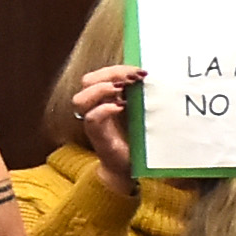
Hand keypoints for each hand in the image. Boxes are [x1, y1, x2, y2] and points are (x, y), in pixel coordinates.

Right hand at [71, 63, 142, 184]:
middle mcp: (95, 107)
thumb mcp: (142, 110)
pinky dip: (104, 110)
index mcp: (106, 98)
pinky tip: (121, 107)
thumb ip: (142, 95)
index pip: (101, 74)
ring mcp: (94, 122)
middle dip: (110, 74)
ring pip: (80, 99)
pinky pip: (92, 119)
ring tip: (122, 90)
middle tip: (133, 78)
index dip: (118, 68)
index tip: (141, 71)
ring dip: (101, 90)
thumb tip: (155, 76)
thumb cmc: (138, 138)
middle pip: (88, 80)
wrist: (131, 167)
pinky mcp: (98, 136)